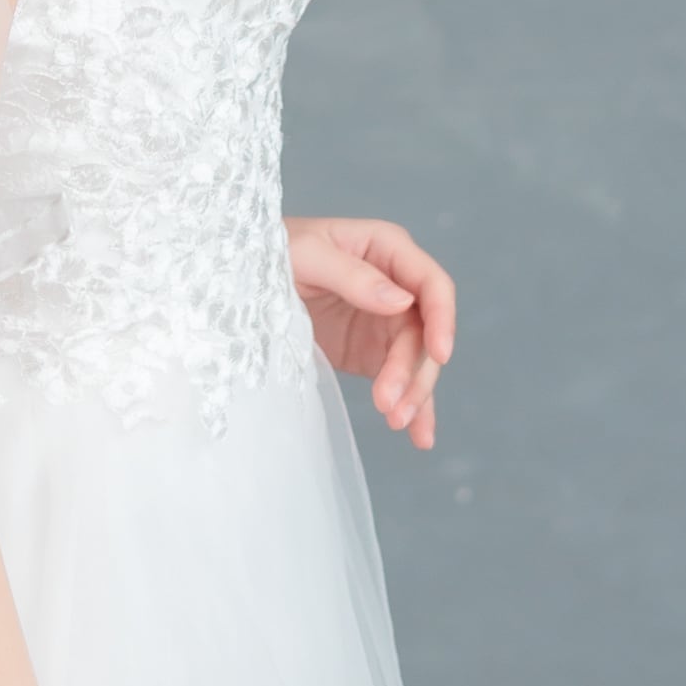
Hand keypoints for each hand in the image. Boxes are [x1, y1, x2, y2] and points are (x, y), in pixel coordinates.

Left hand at [283, 213, 456, 450]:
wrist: (242, 280)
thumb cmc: (272, 252)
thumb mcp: (304, 255)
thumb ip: (351, 275)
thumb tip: (402, 301)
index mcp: (386, 249)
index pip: (431, 284)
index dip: (443, 318)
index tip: (441, 354)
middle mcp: (396, 286)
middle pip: (425, 333)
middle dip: (414, 371)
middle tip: (389, 405)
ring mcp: (386, 322)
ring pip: (417, 362)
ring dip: (413, 395)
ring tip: (395, 422)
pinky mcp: (373, 353)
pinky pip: (403, 381)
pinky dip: (415, 408)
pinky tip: (419, 436)